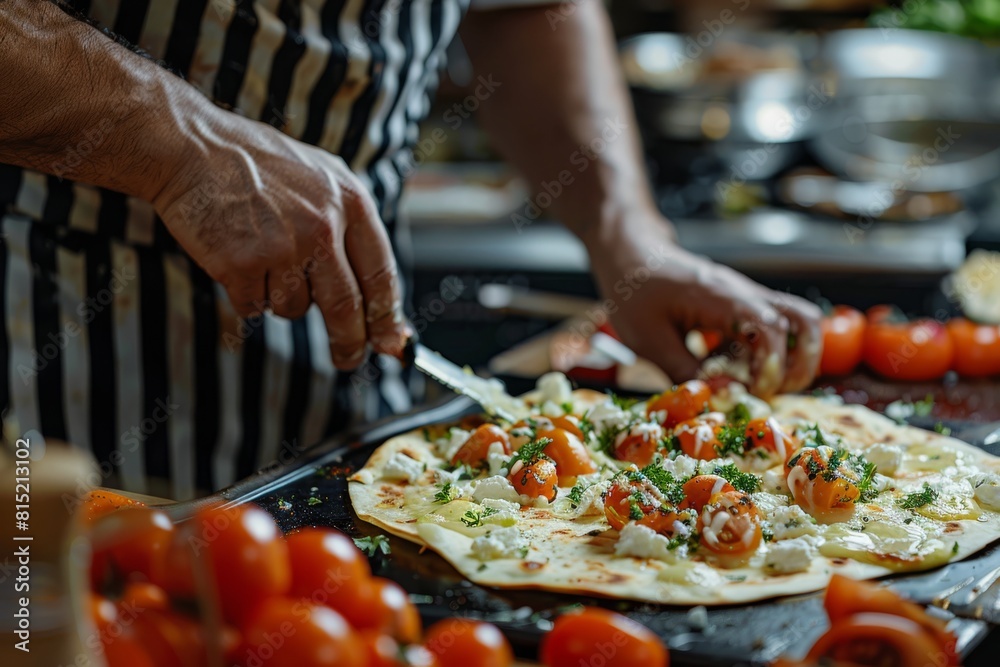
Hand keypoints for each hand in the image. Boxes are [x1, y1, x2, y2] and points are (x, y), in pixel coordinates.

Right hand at [152, 111, 406, 369]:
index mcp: (350, 201)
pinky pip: (255, 307)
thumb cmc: (256, 163)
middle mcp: (323, 226)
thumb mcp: (322, 179)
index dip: (387, 317)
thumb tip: (381, 299)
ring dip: (281, 297)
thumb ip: (352, 230)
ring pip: (295, 308)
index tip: (391, 342)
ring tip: (262, 255)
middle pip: (347, 307)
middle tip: (349, 359)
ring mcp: (283, 247)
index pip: (381, 275)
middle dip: (350, 342)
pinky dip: (246, 295)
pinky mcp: (243, 265)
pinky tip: (236, 259)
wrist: (192, 147)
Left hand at [586, 216, 821, 396]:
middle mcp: (743, 293)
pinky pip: (777, 323)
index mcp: (721, 299)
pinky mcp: (742, 304)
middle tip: (771, 392)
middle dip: (798, 364)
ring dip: (797, 355)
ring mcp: (746, 296)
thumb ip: (685, 371)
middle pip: (803, 321)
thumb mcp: (650, 341)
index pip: (771, 329)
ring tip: (772, 385)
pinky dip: (774, 350)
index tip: (751, 391)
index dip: (769, 367)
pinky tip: (746, 369)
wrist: (630, 256)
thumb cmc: (634, 294)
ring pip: (799, 318)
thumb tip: (720, 398)